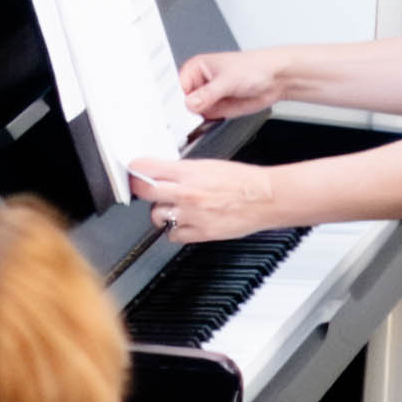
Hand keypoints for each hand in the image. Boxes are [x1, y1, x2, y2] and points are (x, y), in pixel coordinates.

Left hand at [130, 156, 282, 243]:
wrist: (266, 198)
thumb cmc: (244, 181)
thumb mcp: (210, 165)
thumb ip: (183, 171)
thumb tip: (163, 173)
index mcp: (189, 172)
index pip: (147, 168)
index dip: (136, 169)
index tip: (135, 171)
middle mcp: (187, 193)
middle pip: (145, 192)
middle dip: (140, 190)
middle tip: (142, 189)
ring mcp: (192, 215)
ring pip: (157, 216)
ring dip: (160, 212)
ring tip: (171, 208)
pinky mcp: (200, 233)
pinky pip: (174, 235)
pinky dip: (175, 230)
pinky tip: (183, 223)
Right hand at [173, 49, 289, 122]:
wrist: (274, 79)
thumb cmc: (254, 67)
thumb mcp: (227, 80)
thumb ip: (208, 94)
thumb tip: (191, 104)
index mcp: (195, 68)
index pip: (176, 86)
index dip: (173, 99)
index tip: (172, 111)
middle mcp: (199, 83)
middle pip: (180, 102)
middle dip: (181, 112)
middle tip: (181, 121)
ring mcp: (207, 98)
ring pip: (190, 114)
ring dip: (191, 121)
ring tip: (188, 126)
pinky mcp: (216, 110)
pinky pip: (203, 122)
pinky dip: (201, 127)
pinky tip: (200, 127)